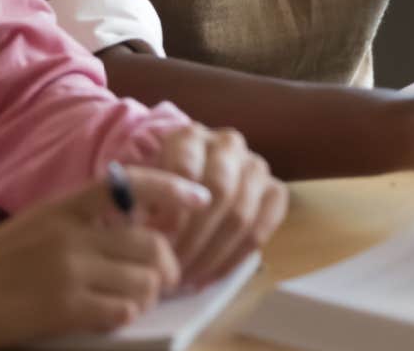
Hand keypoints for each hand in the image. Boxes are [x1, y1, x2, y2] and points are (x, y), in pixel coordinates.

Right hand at [0, 168, 206, 349]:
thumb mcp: (33, 226)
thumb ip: (76, 223)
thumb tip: (124, 230)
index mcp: (64, 206)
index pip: (132, 184)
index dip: (174, 188)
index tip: (202, 198)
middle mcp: (72, 232)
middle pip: (153, 242)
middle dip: (166, 266)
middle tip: (160, 280)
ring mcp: (68, 269)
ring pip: (145, 279)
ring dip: (147, 295)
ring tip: (131, 301)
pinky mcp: (62, 306)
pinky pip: (121, 310)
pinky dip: (125, 315)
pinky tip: (109, 317)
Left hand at [149, 123, 288, 289]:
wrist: (188, 181)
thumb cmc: (158, 188)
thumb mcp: (141, 187)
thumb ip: (139, 205)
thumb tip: (148, 235)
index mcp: (190, 136)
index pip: (186, 170)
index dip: (172, 210)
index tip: (156, 242)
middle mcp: (228, 144)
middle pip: (220, 192)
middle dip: (194, 237)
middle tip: (171, 268)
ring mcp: (255, 166)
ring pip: (241, 214)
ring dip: (212, 254)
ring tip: (186, 278)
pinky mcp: (274, 191)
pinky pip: (260, 230)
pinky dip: (233, 259)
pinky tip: (209, 277)